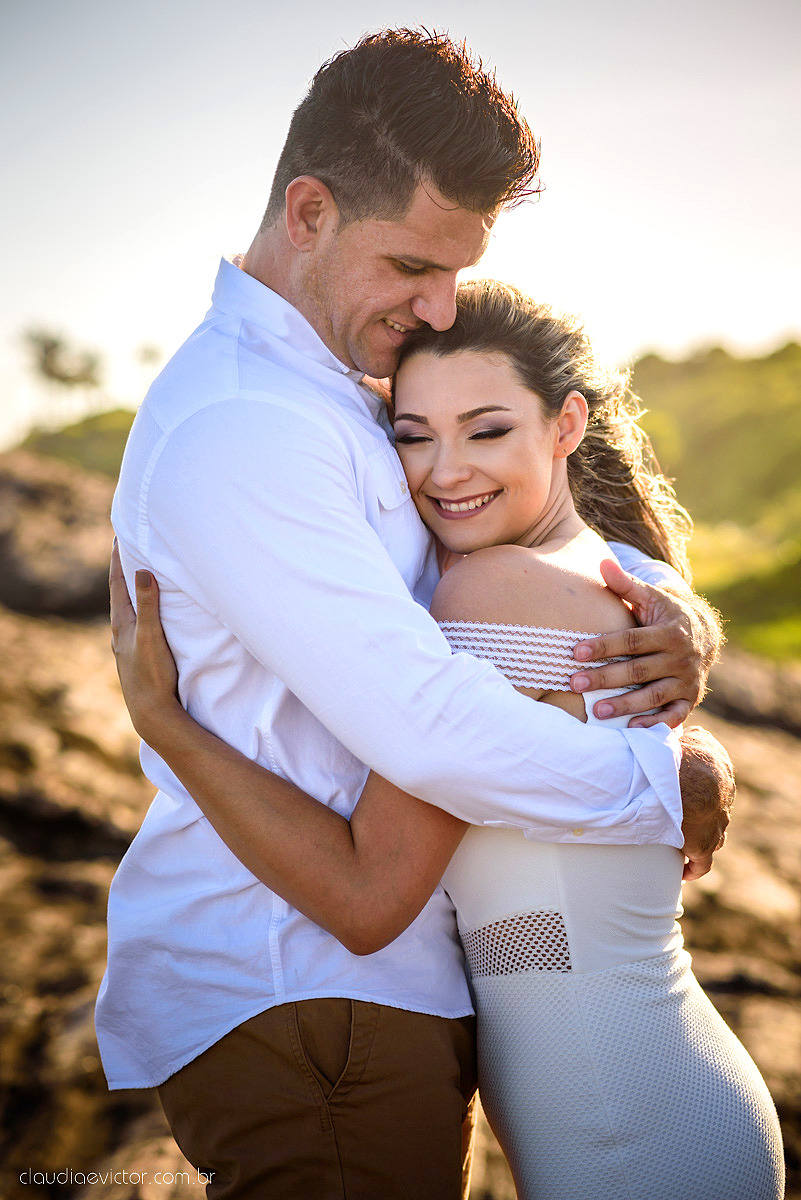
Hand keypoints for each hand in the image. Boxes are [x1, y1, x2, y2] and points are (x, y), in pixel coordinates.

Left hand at [109, 542, 180, 742]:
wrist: (152, 712)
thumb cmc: (151, 674)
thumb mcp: (151, 636)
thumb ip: (148, 605)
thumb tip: (143, 571)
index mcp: (122, 623)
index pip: (117, 583)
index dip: (119, 560)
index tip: (120, 537)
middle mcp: (121, 633)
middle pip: (120, 594)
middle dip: (125, 572)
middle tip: (129, 549)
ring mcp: (128, 646)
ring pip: (128, 611)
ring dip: (133, 593)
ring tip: (139, 578)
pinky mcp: (138, 657)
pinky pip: (137, 625)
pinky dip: (141, 611)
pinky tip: (147, 617)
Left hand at [570, 559, 722, 727]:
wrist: (704, 634)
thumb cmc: (664, 613)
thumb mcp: (649, 597)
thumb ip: (625, 585)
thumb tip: (602, 563)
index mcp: (669, 632)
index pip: (631, 641)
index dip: (603, 646)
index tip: (574, 652)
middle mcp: (681, 658)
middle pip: (638, 671)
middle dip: (606, 678)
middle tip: (575, 684)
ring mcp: (687, 681)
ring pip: (654, 696)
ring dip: (626, 705)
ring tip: (597, 712)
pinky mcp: (689, 699)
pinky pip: (673, 715)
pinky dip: (655, 723)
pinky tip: (632, 728)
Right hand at [678, 726, 734, 880]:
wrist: (684, 780)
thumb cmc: (682, 755)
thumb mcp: (692, 737)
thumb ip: (692, 737)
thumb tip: (685, 734)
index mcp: (721, 772)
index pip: (713, 782)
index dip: (699, 788)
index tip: (686, 792)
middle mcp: (724, 799)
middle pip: (714, 810)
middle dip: (701, 814)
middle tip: (681, 817)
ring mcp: (717, 825)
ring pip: (713, 837)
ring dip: (699, 840)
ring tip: (680, 843)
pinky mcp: (704, 846)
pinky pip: (701, 863)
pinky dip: (693, 868)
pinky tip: (683, 872)